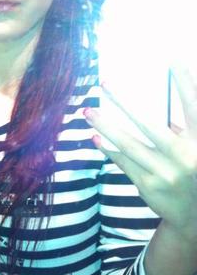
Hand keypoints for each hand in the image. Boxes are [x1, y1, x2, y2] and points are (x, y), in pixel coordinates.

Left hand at [83, 66, 196, 246]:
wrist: (194, 216)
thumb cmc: (194, 170)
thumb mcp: (196, 147)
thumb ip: (184, 128)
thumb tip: (160, 98)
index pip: (194, 106)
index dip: (186, 82)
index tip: (173, 58)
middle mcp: (185, 156)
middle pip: (149, 123)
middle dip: (124, 101)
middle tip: (104, 83)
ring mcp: (165, 172)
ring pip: (129, 144)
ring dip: (105, 125)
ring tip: (88, 111)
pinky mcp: (148, 185)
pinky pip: (123, 162)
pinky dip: (108, 149)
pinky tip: (96, 137)